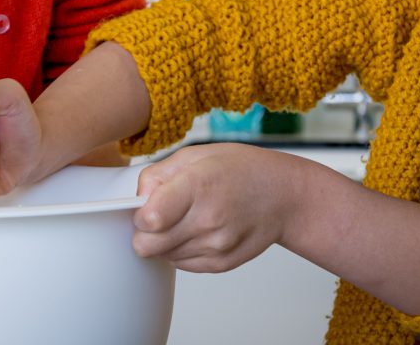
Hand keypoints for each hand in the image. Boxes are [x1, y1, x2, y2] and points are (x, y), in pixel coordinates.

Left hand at [132, 143, 292, 272]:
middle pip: (147, 246)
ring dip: (165, 241)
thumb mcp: (196, 155)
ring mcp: (216, 245)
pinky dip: (182, 250)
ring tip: (187, 218)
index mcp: (198, 185)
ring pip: (162, 257)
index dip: (139, 213)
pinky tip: (198, 230)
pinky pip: (181, 264)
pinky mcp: (221, 264)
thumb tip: (137, 199)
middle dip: (146, 232)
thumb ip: (158, 175)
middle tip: (160, 216)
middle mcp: (208, 220)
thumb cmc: (241, 170)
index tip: (146, 206)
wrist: (282, 195)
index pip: (148, 219)